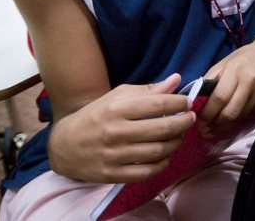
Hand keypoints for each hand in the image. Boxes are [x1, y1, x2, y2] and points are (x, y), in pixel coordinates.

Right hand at [47, 73, 195, 182]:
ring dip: (176, 143)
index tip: (188, 103)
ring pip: (158, 151)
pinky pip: (146, 173)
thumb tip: (177, 79)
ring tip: (179, 135)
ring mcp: (113, 156)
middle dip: (184, 123)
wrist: (64, 144)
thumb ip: (148, 90)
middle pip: (162, 129)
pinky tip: (166, 154)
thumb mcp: (117, 97)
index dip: (179, 103)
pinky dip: (162, 164)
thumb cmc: (96, 115)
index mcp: (116, 109)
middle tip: (190, 118)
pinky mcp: (112, 175)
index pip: (157, 104)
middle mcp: (114, 132)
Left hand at [200, 38, 254, 132]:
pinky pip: (250, 115)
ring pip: (240, 117)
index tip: (200, 119)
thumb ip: (210, 79)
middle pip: (230, 113)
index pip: (219, 98)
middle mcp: (250, 83)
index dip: (208, 113)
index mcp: (236, 71)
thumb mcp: (225, 62)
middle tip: (206, 129)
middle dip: (215, 124)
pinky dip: (239, 119)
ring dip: (226, 125)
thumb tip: (197, 98)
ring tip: (216, 127)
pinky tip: (232, 118)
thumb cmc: (246, 56)